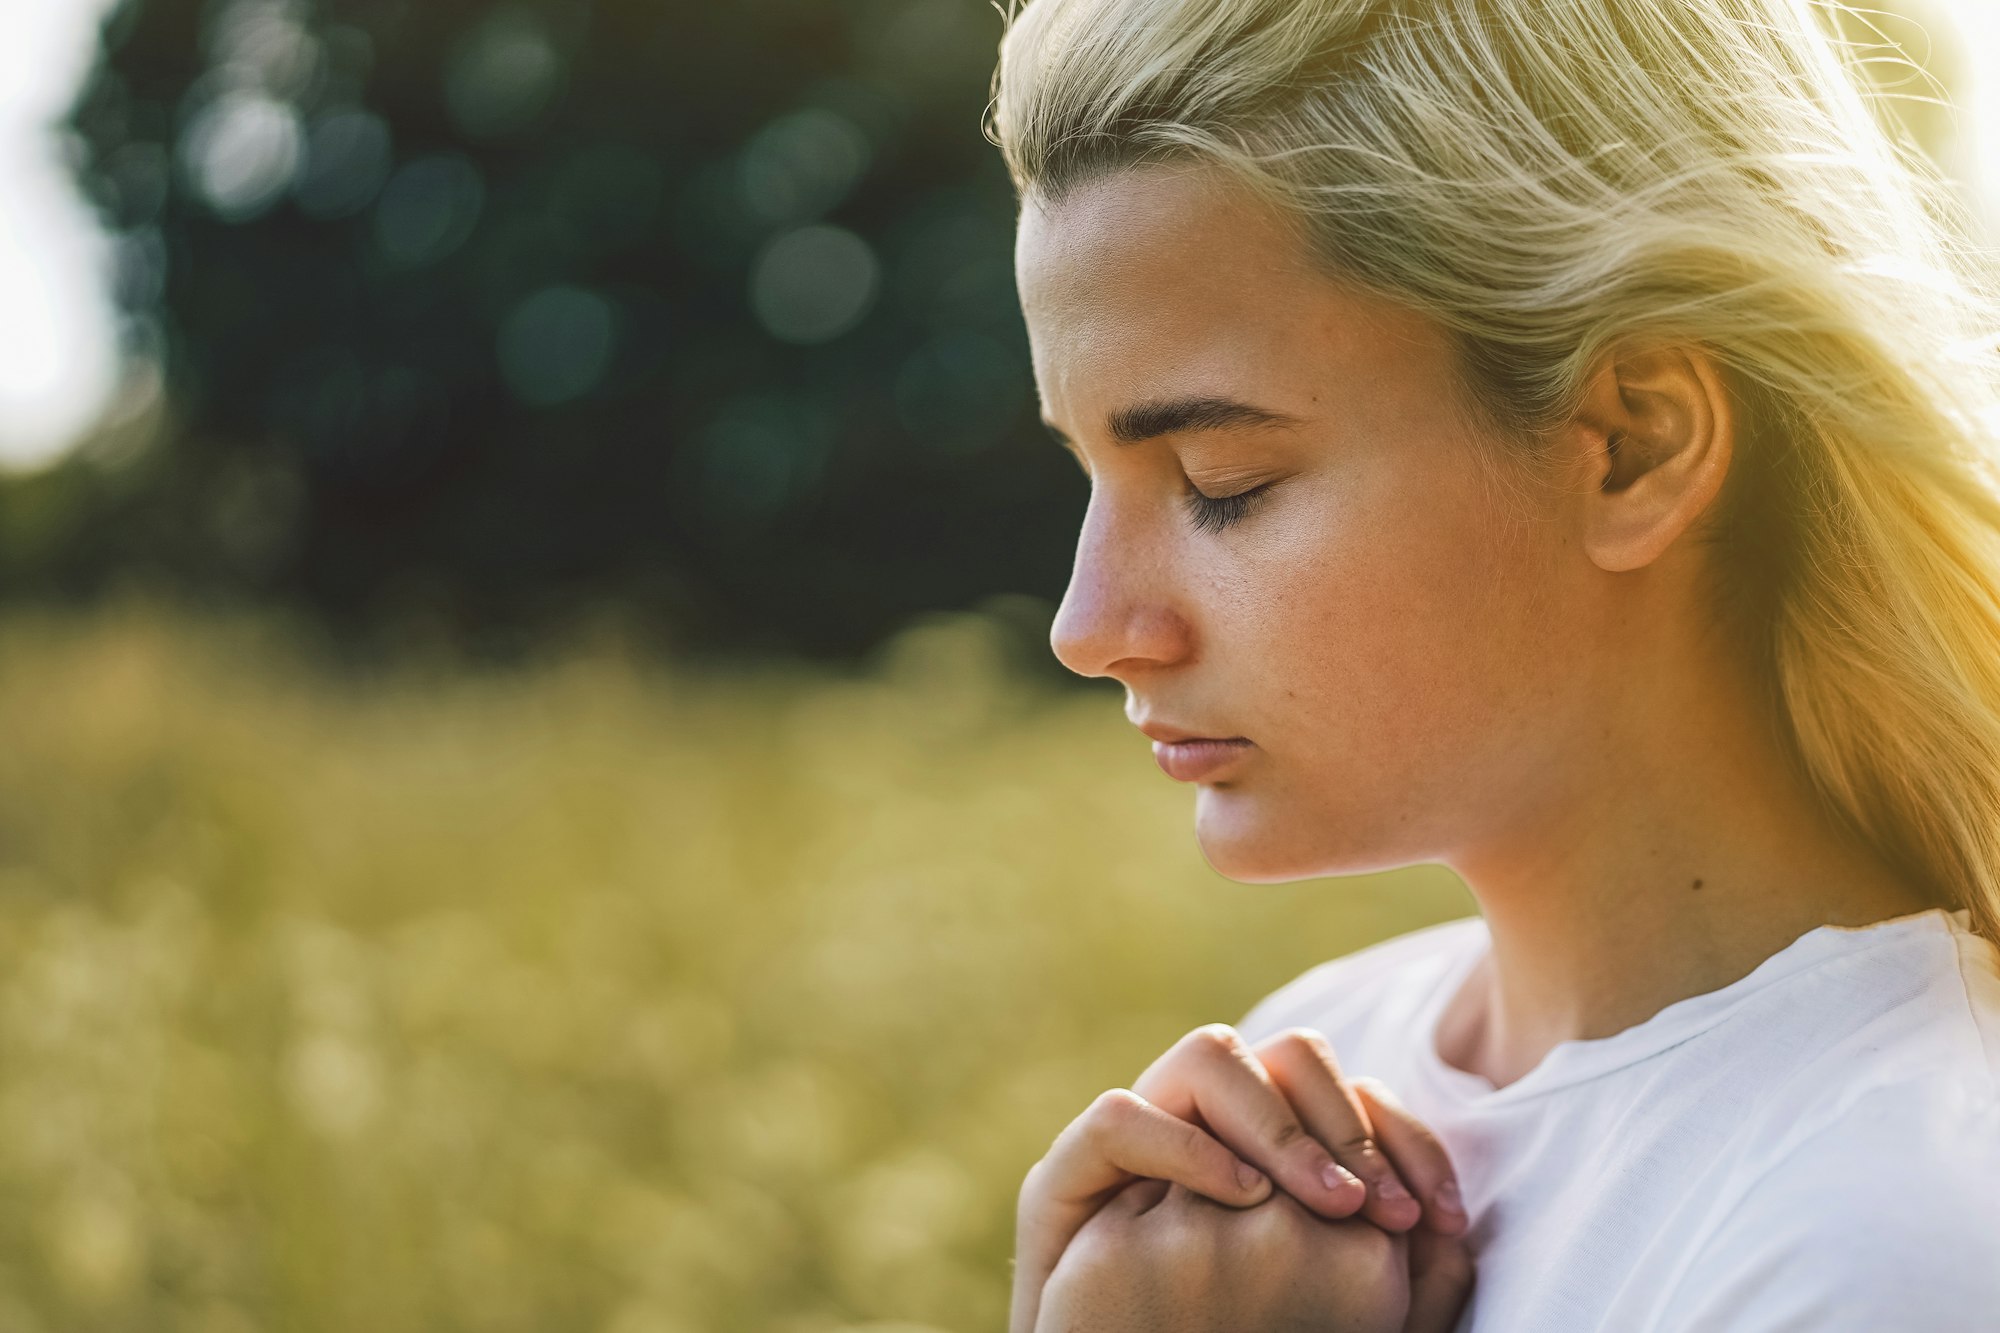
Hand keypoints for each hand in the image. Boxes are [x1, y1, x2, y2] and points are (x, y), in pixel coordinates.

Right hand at [1011, 1023, 1470, 1332]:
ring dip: (1275, 1121)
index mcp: (1272, 1154)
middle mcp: (1206, 1130)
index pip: (1349, 1094)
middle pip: (1288, 1056)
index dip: (1403, 1137)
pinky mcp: (1067, 1178)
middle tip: (1379, 1211)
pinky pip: (1119, 1119)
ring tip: (1325, 1201)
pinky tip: (1241, 1196)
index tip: (1440, 1214)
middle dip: (1346, 1122)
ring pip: (1208, 1057)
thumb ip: (1399, 1279)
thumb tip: (1454, 1235)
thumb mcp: (1332, 1324)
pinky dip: (1185, 1145)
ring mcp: (1139, 1143)